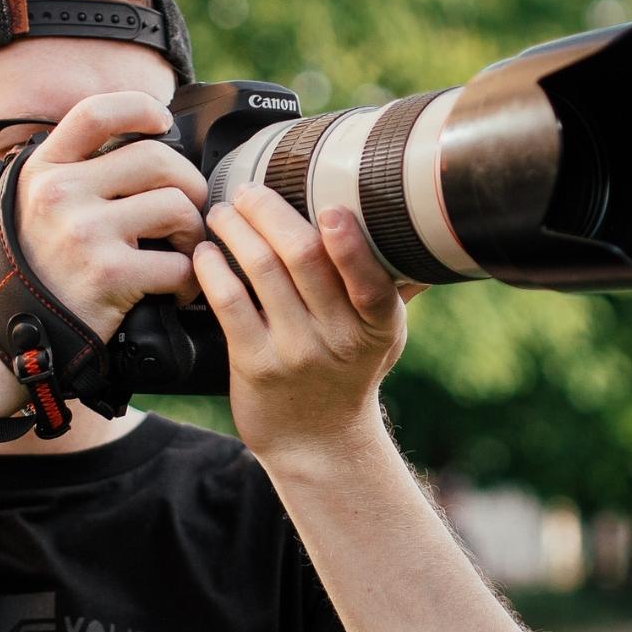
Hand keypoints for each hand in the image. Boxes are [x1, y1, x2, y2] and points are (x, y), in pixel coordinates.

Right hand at [13, 92, 208, 339]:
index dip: (139, 108)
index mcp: (44, 170)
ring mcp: (85, 232)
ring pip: (176, 206)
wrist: (15, 332)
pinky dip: (190, 279)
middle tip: (190, 211)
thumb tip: (134, 146)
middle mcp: (61, 194)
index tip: (163, 121)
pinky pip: (178, 263)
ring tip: (184, 251)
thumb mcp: (31, 207)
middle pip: (156, 159)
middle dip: (189, 184)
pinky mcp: (110, 274)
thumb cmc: (35, 272)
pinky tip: (179, 289)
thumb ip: (70, 174)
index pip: (97, 113)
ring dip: (194, 231)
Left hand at [191, 181, 427, 466]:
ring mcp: (294, 352)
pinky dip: (214, 270)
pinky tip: (207, 252)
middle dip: (270, 212)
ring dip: (236, 231)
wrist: (316, 442)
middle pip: (303, 258)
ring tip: (223, 212)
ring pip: (262, 271)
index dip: (349, 245)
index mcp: (377, 324)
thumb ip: (394, 284)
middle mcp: (338, 338)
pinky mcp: (254, 364)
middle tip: (248, 190)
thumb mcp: (384, 335)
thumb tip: (424, 224)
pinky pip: (229, 304)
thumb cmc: (349, 375)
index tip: (330, 209)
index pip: (370, 282)